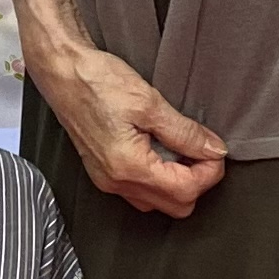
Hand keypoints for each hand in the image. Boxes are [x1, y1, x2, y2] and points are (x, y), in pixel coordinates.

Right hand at [29, 30, 226, 219]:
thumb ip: (185, 132)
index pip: (185, 190)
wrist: (63, 72)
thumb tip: (212, 149)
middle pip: (176, 206)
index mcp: (128, 167)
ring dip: (178, 181)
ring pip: (159, 202)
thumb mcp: (149, 102)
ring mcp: (108, 181)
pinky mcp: (104, 173)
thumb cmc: (96, 81)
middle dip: (197, 181)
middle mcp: (116, 182)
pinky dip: (159, 177)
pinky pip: (141, 191)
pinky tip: (160, 149)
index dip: (210, 172)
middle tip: (201, 150)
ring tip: (180, 148)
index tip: (215, 150)